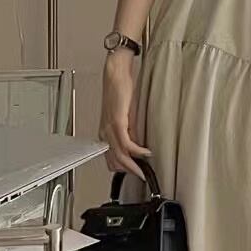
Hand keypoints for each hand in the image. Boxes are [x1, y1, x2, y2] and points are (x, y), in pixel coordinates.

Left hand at [99, 52, 150, 176]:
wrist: (116, 74)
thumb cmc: (120, 90)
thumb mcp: (125, 114)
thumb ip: (130, 129)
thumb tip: (138, 142)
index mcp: (106, 132)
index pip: (110, 158)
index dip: (122, 169)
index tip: (135, 172)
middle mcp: (105, 132)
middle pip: (114, 160)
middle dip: (129, 171)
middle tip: (142, 175)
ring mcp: (110, 128)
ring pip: (120, 155)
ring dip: (133, 165)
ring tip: (144, 170)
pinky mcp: (117, 122)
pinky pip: (127, 143)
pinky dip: (137, 151)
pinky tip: (145, 153)